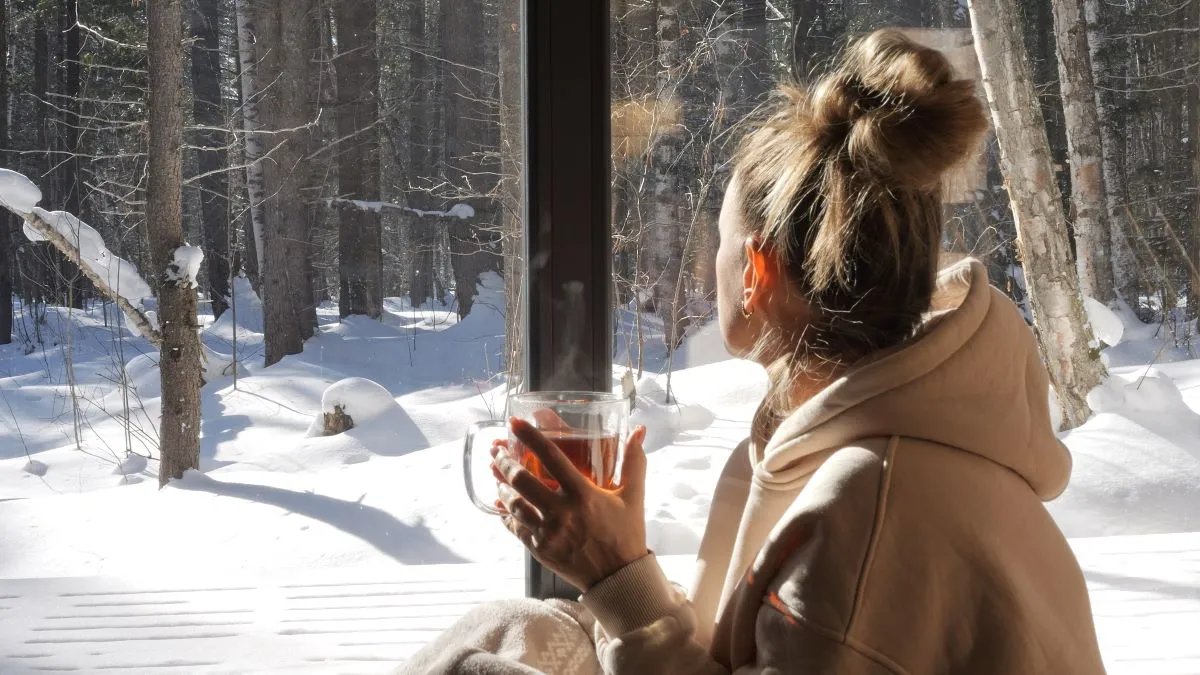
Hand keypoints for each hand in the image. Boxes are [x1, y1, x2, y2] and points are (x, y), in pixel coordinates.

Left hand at [491, 417, 649, 590]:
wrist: (618, 578)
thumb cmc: (626, 534)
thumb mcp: (633, 496)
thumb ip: (633, 462)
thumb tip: (639, 431)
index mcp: (583, 494)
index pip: (551, 457)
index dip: (530, 437)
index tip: (514, 423)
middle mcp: (562, 512)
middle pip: (522, 480)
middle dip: (504, 461)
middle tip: (496, 450)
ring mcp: (548, 532)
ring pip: (514, 504)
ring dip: (502, 487)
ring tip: (497, 476)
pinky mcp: (540, 550)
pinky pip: (515, 528)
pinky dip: (506, 514)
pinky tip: (503, 505)